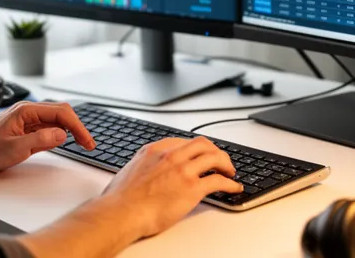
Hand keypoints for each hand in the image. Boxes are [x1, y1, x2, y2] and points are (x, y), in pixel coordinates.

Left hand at [0, 101, 94, 174]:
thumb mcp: (14, 148)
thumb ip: (41, 140)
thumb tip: (62, 134)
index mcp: (25, 111)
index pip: (61, 113)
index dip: (78, 127)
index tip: (87, 141)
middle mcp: (27, 112)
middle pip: (61, 113)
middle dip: (77, 127)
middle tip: (88, 144)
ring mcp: (25, 121)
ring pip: (54, 121)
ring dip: (68, 131)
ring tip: (81, 144)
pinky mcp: (23, 130)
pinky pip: (45, 129)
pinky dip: (57, 135)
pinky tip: (61, 143)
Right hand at [101, 137, 243, 238]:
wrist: (121, 212)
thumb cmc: (121, 198)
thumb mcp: (131, 170)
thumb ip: (145, 166)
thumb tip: (148, 172)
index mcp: (155, 150)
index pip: (183, 141)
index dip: (197, 148)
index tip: (202, 154)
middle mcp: (171, 156)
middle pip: (202, 144)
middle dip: (215, 151)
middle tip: (220, 161)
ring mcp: (183, 170)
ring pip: (214, 157)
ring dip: (226, 164)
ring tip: (230, 172)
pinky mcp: (192, 188)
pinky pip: (218, 181)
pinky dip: (230, 184)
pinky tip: (233, 188)